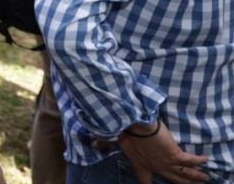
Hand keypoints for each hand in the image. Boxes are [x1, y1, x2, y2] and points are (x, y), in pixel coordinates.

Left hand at [93, 122, 208, 183]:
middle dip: (183, 183)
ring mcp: (166, 161)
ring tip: (203, 179)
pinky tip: (206, 160)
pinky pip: (189, 160)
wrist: (135, 122)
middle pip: (172, 179)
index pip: (144, 181)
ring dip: (194, 177)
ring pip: (183, 173)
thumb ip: (105, 143)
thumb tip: (93, 144)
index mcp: (139, 164)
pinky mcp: (174, 154)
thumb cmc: (125, 129)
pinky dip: (198, 161)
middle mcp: (155, 166)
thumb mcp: (114, 138)